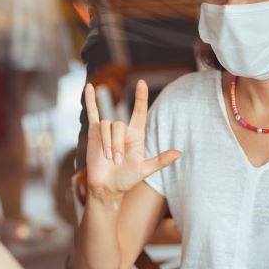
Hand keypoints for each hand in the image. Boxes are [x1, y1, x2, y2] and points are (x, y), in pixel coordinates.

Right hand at [84, 80, 180, 199]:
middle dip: (117, 143)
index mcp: (136, 136)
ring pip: (106, 125)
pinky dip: (90, 100)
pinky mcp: (94, 132)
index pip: (139, 112)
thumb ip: (160, 161)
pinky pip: (92, 113)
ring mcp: (107, 130)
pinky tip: (89, 86)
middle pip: (118, 125)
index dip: (140, 98)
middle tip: (116, 161)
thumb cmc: (126, 179)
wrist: (106, 186)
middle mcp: (122, 130)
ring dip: (106, 142)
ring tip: (107, 157)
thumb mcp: (144, 170)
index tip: (141, 83)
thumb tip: (179, 153)